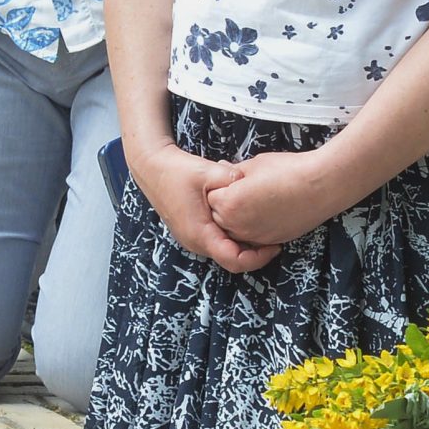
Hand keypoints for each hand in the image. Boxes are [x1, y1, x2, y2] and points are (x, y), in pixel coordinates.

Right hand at [133, 142, 276, 274]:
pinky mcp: (193, 230)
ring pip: (225, 251)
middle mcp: (195, 241)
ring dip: (245, 245)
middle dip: (256, 252)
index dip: (258, 258)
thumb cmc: (177, 170)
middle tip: (276, 236)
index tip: (276, 245)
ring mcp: (192, 238)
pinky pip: (218, 242)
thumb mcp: (208, 171)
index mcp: (200, 233)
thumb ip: (231, 179)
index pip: (234, 260)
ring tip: (264, 228)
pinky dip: (234, 237)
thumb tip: (251, 183)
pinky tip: (246, 220)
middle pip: (231, 259)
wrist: (152, 167)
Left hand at [206, 147, 354, 249]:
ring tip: (256, 200)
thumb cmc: (290, 171)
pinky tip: (266, 211)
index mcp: (229, 204)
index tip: (234, 179)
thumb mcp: (255, 164)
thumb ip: (233, 172)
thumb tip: (223, 170)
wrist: (322, 186)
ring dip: (239, 217)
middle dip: (227, 203)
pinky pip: (252, 237)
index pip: (211, 197)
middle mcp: (238, 226)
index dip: (222, 186)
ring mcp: (255, 236)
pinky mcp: (271, 241)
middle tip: (245, 188)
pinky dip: (254, 226)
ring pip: (234, 230)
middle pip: (219, 217)